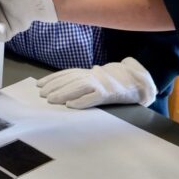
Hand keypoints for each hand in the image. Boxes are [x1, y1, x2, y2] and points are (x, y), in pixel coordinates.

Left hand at [36, 57, 156, 108]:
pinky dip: (81, 102)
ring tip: (52, 100)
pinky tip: (71, 106)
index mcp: (90, 72)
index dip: (53, 78)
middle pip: (70, 79)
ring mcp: (101, 84)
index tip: (40, 84)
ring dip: (63, 93)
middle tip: (42, 94)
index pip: (68, 73)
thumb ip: (85, 79)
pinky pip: (93, 98)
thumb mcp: (99, 77)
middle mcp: (94, 76)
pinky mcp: (109, 94)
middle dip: (55, 86)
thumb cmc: (117, 81)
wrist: (139, 82)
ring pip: (78, 87)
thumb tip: (64, 84)